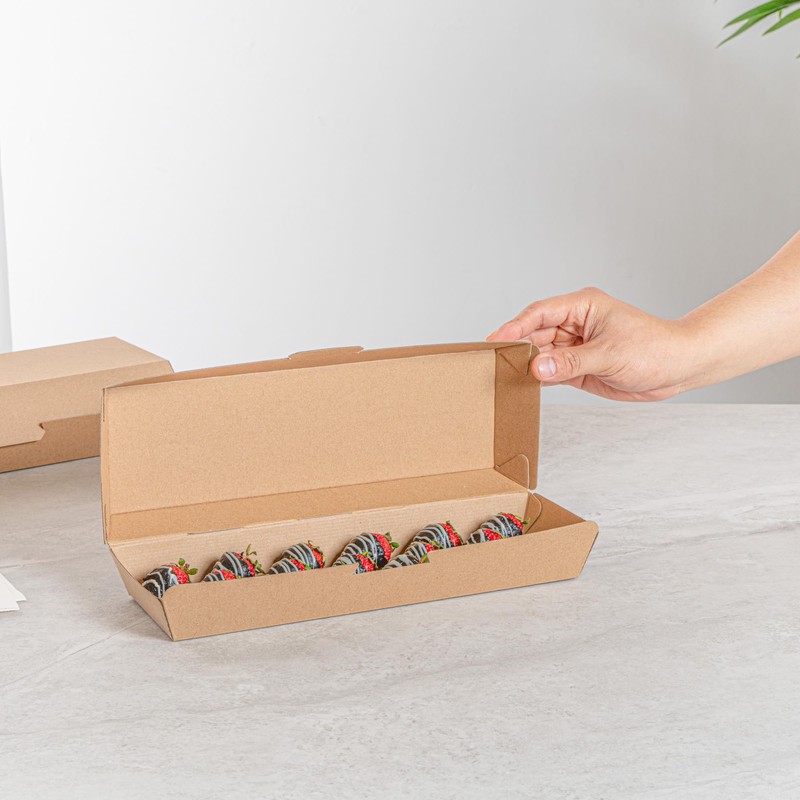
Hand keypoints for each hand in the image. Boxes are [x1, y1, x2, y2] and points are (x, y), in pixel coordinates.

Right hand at [487, 288, 692, 401]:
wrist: (678, 368)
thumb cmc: (654, 349)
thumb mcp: (609, 355)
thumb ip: (570, 363)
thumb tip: (536, 368)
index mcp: (583, 306)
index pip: (540, 313)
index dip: (516, 326)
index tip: (497, 340)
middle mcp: (575, 323)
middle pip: (535, 334)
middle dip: (518, 348)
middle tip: (496, 364)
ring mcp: (575, 346)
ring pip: (540, 354)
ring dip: (526, 366)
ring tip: (504, 378)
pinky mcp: (577, 366)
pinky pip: (550, 371)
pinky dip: (538, 379)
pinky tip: (523, 386)